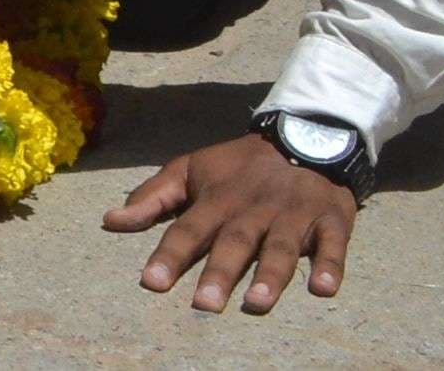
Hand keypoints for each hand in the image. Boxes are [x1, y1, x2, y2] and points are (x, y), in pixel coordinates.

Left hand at [104, 134, 357, 313]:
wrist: (304, 136)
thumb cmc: (239, 165)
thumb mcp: (190, 170)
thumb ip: (152, 197)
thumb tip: (109, 221)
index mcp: (217, 198)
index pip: (188, 229)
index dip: (169, 255)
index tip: (151, 282)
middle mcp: (253, 208)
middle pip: (234, 242)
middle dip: (219, 273)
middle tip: (204, 306)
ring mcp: (294, 215)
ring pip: (281, 247)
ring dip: (270, 276)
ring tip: (257, 304)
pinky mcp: (331, 220)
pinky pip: (333, 245)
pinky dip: (331, 266)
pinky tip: (323, 289)